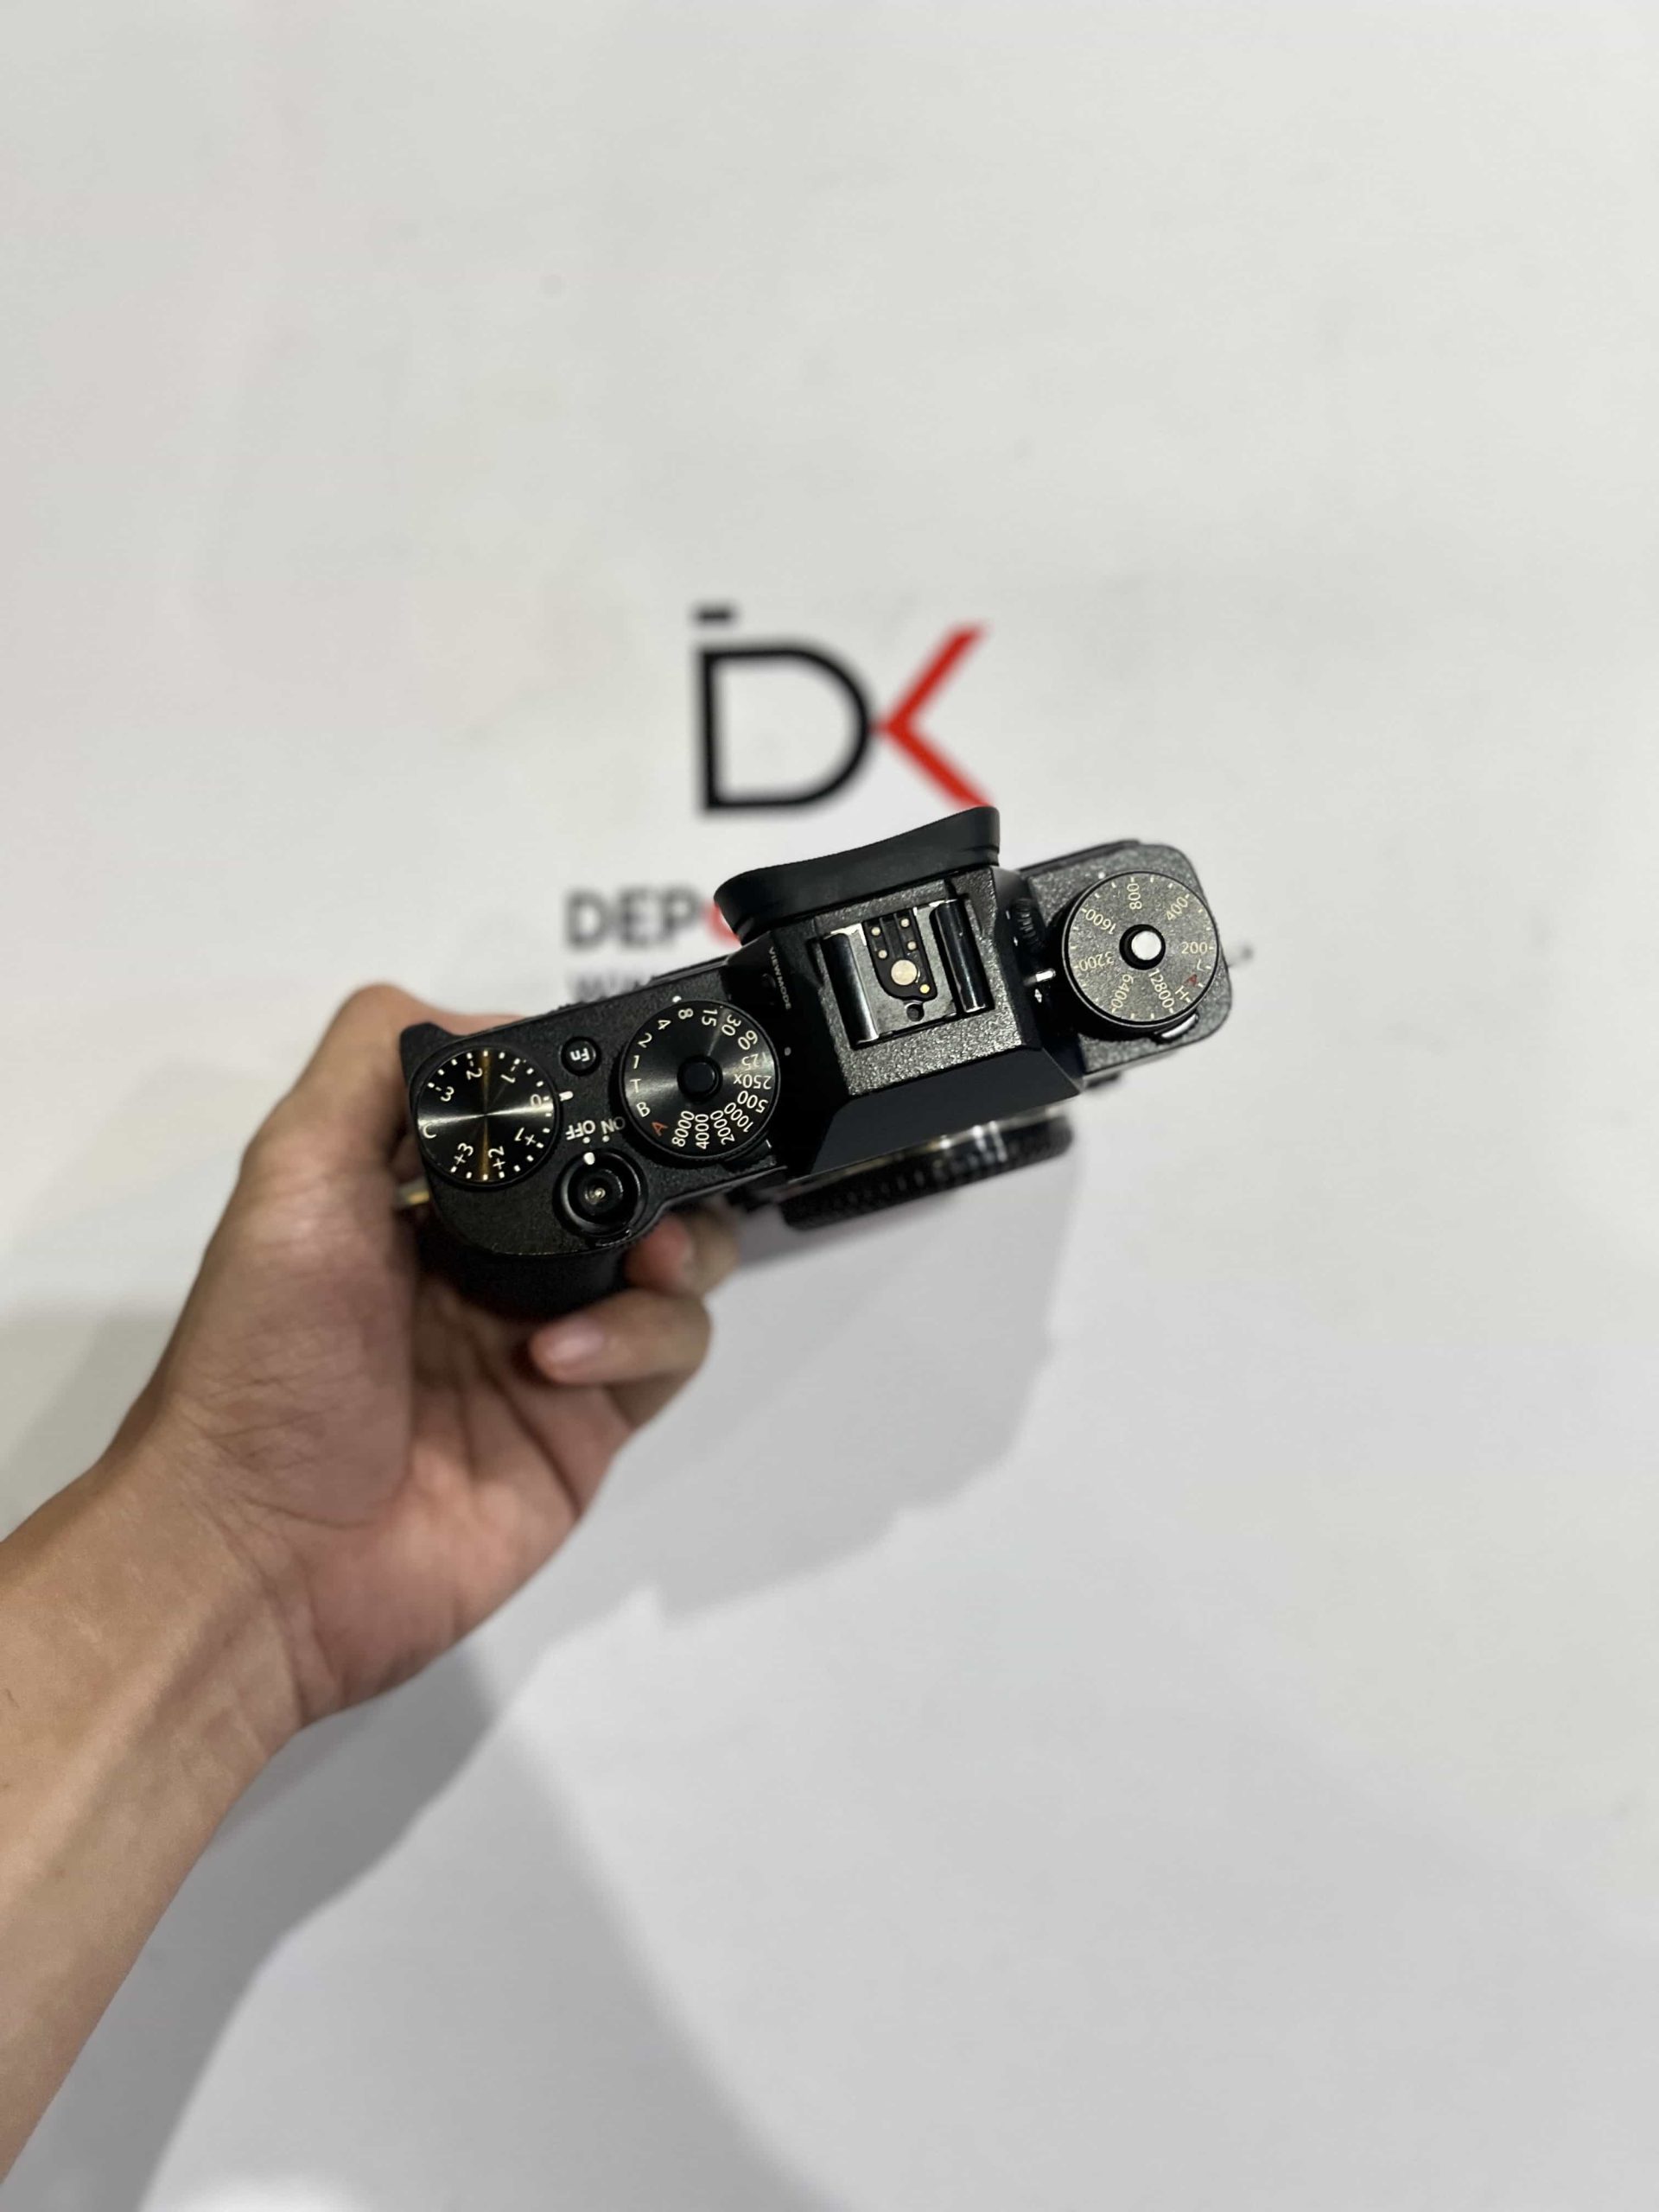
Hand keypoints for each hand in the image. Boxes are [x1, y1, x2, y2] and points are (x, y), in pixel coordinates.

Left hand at [111, 986, 737, 1729]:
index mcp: (423, 1195)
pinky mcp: (591, 1424)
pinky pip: (671, 1355)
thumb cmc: (260, 1359)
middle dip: (665, 1170)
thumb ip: (374, 1066)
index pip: (544, 1114)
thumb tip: (494, 1021)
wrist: (263, 1555)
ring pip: (676, 1263)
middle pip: (631, 1183)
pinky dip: (644, 1338)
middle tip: (659, 1182)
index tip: (624, 1081)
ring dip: (676, 1251)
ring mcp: (552, 1344)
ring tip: (638, 1266)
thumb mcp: (292, 1173)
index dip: (592, 1092)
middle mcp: (494, 1262)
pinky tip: (563, 1361)